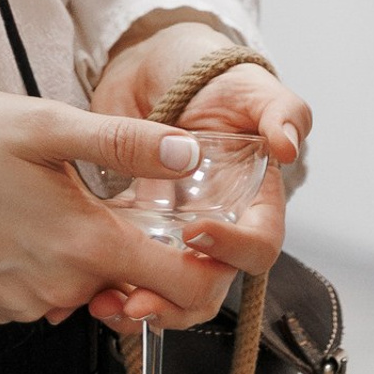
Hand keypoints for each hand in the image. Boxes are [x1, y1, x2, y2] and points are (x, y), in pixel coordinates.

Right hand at [0, 83, 232, 329]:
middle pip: (134, 285)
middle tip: (106, 195)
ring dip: (84, 253)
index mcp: (83, 242)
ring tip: (48, 197)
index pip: (183, 286)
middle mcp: (59, 287)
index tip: (202, 234)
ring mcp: (23, 303)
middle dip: (137, 250)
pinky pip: (45, 294)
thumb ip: (121, 142)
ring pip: (87, 288)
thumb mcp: (42, 122)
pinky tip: (15, 219)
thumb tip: (188, 153)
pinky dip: (44, 263)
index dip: (208, 265)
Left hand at [89, 20, 311, 311]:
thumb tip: (288, 145)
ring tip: (107, 307)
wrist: (159, 66)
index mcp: (254, 202)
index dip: (232, 249)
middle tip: (140, 301)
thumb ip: (280, 110)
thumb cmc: (216, 78)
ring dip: (142, 306)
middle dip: (178, 299)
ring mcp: (174, 230)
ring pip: (167, 288)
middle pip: (209, 284)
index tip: (197, 234)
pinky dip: (109, 284)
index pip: (257, 245)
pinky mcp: (134, 226)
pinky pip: (126, 267)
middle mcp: (218, 224)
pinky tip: (85, 291)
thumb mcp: (251, 87)